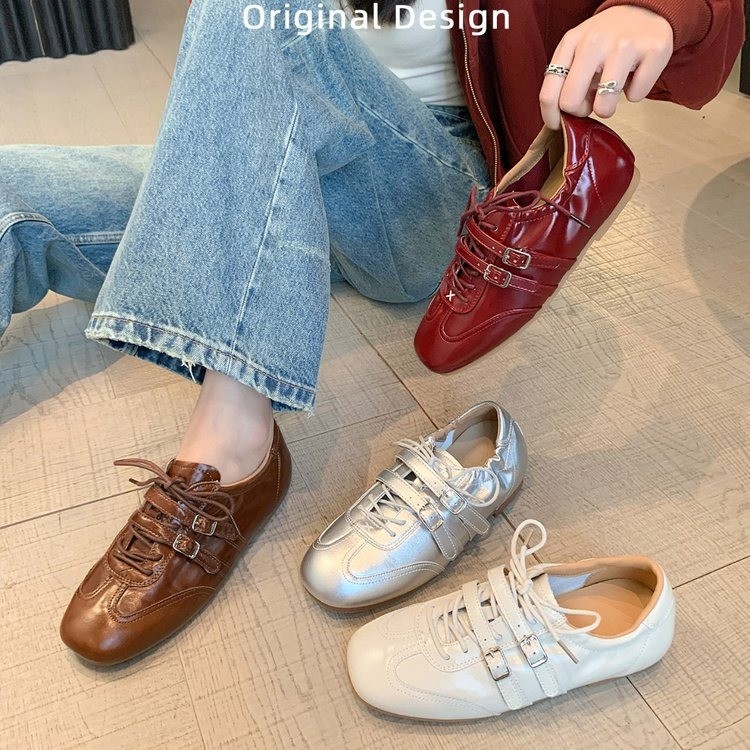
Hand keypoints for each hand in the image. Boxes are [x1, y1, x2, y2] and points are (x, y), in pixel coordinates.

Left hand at [539, 6, 673, 128]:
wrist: (645, 8)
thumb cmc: (606, 39)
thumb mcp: (578, 50)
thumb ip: (566, 79)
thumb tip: (561, 117)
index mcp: (571, 43)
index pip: (548, 94)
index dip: (551, 117)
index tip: (558, 125)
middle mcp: (594, 42)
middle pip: (571, 103)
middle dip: (581, 111)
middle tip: (591, 101)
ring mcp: (624, 46)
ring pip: (603, 107)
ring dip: (607, 107)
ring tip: (612, 90)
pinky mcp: (653, 51)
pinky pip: (636, 96)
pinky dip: (636, 92)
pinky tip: (634, 75)